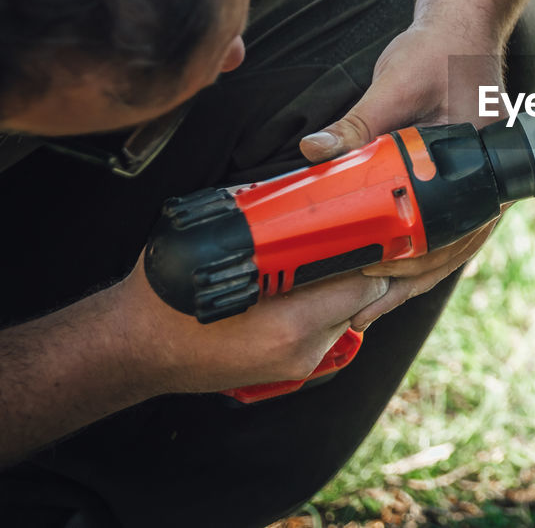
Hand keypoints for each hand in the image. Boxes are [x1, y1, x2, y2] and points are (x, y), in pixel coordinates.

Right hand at [118, 250, 390, 392]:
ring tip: (311, 262)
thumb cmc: (169, 294)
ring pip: (346, 314)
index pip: (364, 285)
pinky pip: (326, 329)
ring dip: (337, 288)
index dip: (370, 254)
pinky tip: (295, 288)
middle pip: (360, 299)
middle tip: (342, 239)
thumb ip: (268, 224)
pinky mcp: (292, 370)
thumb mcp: (218, 245)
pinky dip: (320, 307)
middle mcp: (300, 348)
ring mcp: (297, 364)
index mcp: (288, 323)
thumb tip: (304, 190)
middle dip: (355, 267)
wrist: (136, 350)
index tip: (367, 230)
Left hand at [296, 20, 505, 330]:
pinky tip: (390, 276)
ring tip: (371, 308)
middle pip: (454, 248)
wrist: (460, 30)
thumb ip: (358, 124)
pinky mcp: (464, 185)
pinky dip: (420, 256)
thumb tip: (314, 151)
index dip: (417, 259)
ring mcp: (481, 186)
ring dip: (415, 277)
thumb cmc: (438, 53)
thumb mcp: (395, 85)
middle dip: (409, 281)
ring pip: (453, 247)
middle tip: (363, 307)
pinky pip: (447, 231)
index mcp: (483, 161)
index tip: (377, 274)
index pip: (454, 228)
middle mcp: (490, 182)